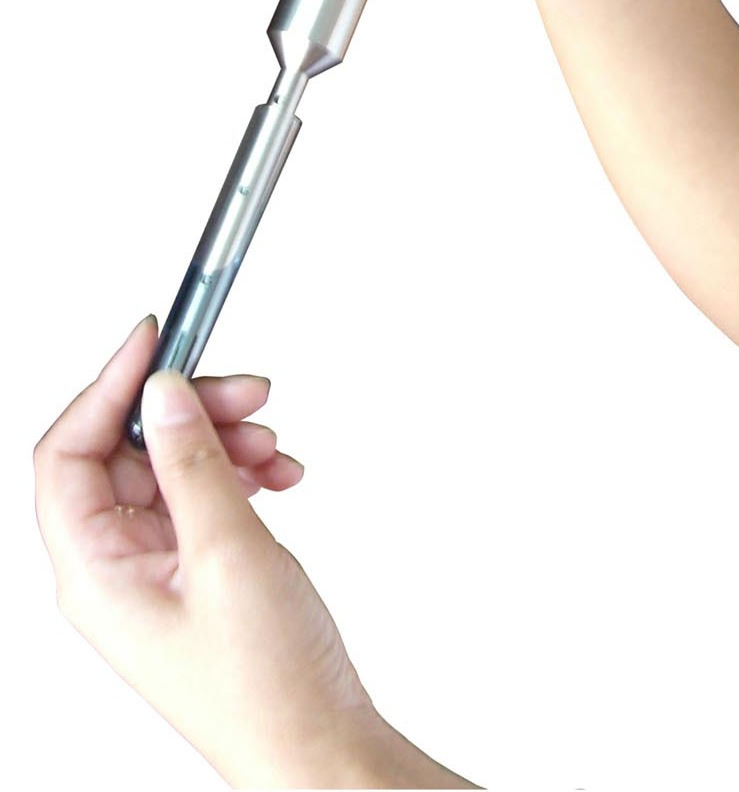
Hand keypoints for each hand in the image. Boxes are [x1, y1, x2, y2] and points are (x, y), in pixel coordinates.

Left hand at [33, 314, 383, 787]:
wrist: (321, 748)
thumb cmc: (269, 686)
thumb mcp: (229, 554)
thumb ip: (193, 462)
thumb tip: (163, 389)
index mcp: (94, 574)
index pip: (68, 453)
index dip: (106, 386)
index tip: (156, 339)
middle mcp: (114, 570)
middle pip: (127, 451)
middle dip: (188, 410)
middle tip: (247, 389)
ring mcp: (156, 572)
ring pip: (172, 468)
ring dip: (223, 439)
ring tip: (273, 442)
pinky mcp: (196, 573)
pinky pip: (205, 496)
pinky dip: (242, 473)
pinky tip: (281, 474)